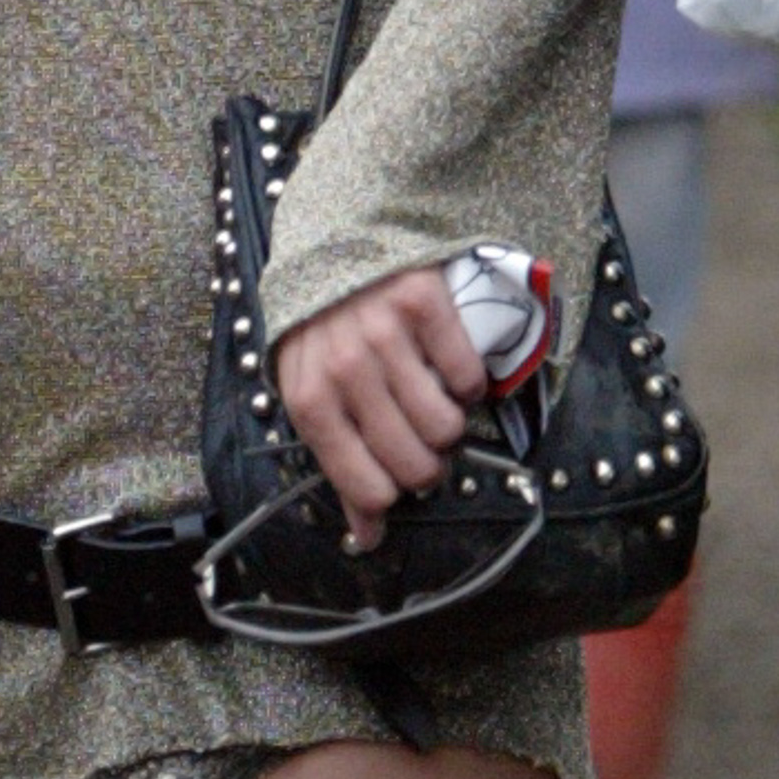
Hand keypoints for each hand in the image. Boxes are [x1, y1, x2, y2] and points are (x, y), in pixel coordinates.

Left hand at [273, 267, 487, 545]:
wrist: (339, 240)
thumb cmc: (327, 331)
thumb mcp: (315, 394)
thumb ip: (341, 464)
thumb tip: (367, 538)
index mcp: (309, 398)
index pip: (363, 483)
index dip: (391, 494)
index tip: (399, 479)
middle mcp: (343, 366)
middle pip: (412, 463)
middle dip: (428, 466)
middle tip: (424, 443)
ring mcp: (384, 332)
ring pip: (445, 426)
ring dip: (450, 424)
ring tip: (435, 403)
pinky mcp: (424, 300)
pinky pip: (468, 378)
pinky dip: (469, 383)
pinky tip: (449, 368)